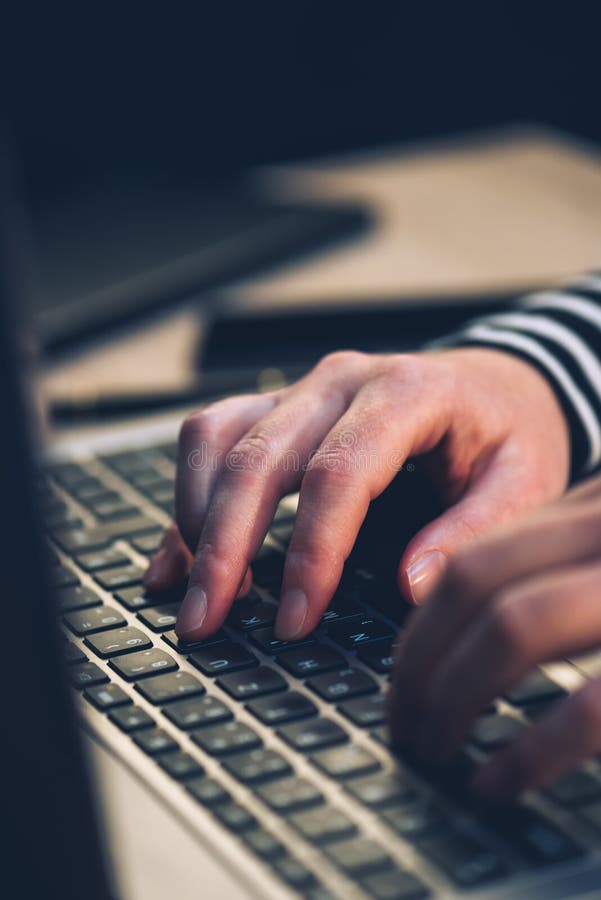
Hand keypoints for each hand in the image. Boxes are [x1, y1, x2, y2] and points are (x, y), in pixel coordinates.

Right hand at [143, 347, 568, 642]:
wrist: (495, 384)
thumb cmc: (508, 433)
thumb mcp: (524, 481)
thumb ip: (473, 530)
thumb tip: (411, 586)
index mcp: (407, 392)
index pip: (339, 472)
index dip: (310, 550)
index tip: (295, 619)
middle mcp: (343, 382)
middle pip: (259, 457)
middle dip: (223, 546)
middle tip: (205, 620)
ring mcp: (303, 391)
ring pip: (216, 438)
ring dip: (195, 517)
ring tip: (196, 593)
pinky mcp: (281, 408)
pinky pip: (212, 438)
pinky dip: (187, 496)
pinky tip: (176, 557)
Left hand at [389, 473, 600, 798]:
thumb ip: (554, 560)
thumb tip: (446, 600)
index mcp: (589, 511)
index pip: (475, 561)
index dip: (419, 628)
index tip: (399, 678)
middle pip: (475, 586)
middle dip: (418, 663)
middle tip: (401, 722)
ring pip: (512, 627)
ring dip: (451, 698)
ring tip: (429, 747)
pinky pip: (589, 706)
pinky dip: (528, 753)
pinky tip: (493, 780)